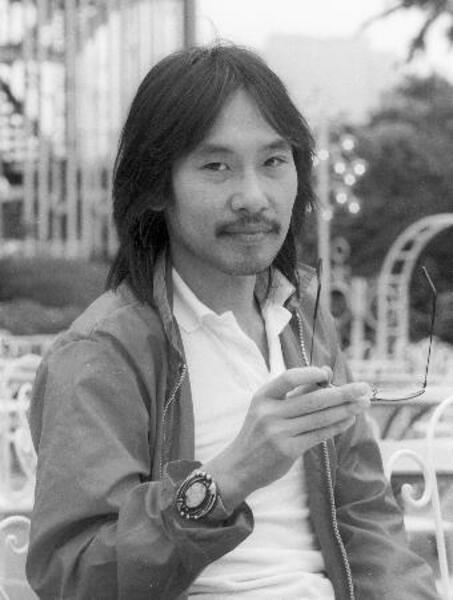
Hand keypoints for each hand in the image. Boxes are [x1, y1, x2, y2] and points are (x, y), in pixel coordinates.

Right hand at [205, 366, 370, 510]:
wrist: (239, 466)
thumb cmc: (258, 433)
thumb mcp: (267, 408)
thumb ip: (294, 392)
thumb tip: (326, 373)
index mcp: (263, 397)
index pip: (289, 377)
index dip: (310, 373)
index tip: (328, 373)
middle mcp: (269, 413)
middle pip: (313, 398)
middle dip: (343, 392)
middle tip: (364, 388)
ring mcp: (278, 432)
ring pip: (320, 417)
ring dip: (346, 409)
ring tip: (363, 404)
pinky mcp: (288, 450)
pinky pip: (318, 435)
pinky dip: (336, 426)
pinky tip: (349, 421)